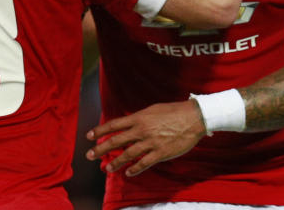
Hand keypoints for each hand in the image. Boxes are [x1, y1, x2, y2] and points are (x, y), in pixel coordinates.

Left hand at [85, 100, 206, 176]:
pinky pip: (144, 163)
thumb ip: (139, 118)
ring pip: (128, 154)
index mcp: (139, 118)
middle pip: (116, 140)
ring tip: (107, 168)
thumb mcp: (152, 110)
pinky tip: (128, 173)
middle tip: (90, 155)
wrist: (194, 117)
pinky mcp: (160, 153)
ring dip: (115, 162)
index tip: (89, 136)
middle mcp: (142, 130)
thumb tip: (128, 124)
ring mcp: (151, 142)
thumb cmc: (173, 111)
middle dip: (101, 148)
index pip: (114, 125)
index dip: (100, 131)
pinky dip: (134, 169)